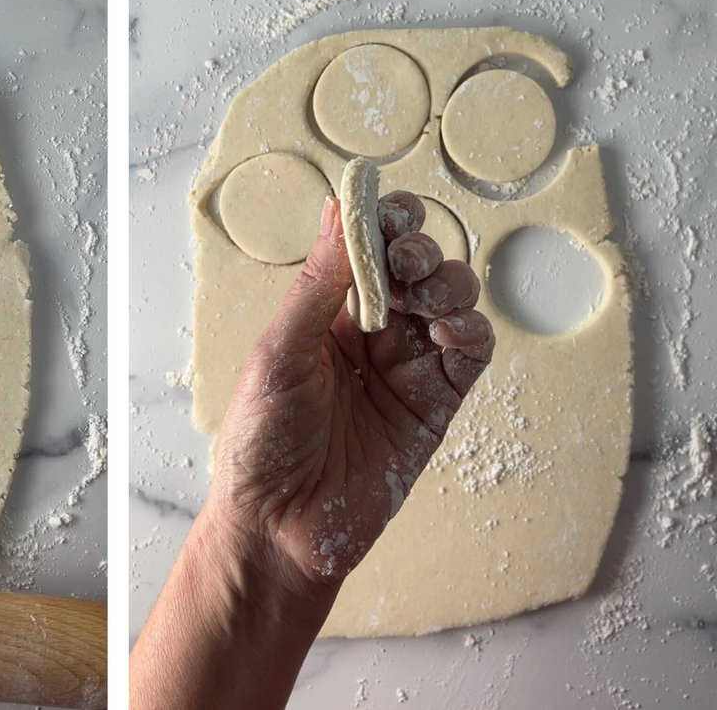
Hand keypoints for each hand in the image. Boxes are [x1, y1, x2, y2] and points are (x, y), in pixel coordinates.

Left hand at [209, 192, 493, 604]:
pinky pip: (470, 353)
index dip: (384, 223)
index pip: (367, 249)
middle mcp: (372, 333)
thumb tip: (337, 207)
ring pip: (452, 300)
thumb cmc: (261, 441)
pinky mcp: (435, 404)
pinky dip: (470, 329)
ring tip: (424, 295)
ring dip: (449, 281)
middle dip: (418, 248)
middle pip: (417, 266)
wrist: (280, 525)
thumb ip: (317, 284)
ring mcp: (407, 366)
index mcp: (326, 314)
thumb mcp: (280, 352)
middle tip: (404, 260)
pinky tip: (446, 330)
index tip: (387, 214)